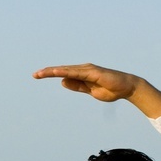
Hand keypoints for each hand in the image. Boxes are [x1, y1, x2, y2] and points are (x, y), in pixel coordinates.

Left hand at [33, 63, 160, 117]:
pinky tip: (57, 73)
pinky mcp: (93, 72)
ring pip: (67, 70)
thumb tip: (62, 82)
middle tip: (34, 75)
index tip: (38, 76)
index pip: (63, 74)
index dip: (51, 74)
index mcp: (82, 74)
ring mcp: (88, 69)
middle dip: (48, 72)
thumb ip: (77, 86)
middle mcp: (83, 69)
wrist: (126, 88)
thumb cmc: (109, 89)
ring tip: (41, 74)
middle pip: (62, 70)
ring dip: (53, 71)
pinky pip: (77, 72)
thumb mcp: (89, 90)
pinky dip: (66, 72)